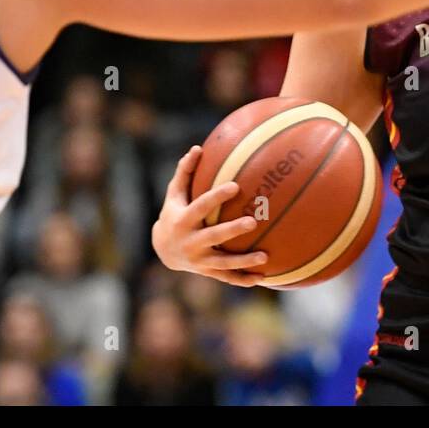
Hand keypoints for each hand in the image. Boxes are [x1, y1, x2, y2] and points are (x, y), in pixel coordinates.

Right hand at [151, 146, 268, 286]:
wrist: (163, 249)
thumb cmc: (174, 212)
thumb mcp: (174, 193)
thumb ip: (185, 172)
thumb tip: (197, 148)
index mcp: (184, 220)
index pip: (201, 206)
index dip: (217, 197)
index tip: (236, 186)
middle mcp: (191, 241)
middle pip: (213, 236)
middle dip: (232, 230)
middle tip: (252, 221)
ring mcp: (199, 260)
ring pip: (223, 263)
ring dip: (244, 261)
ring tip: (265, 256)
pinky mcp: (207, 272)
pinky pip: (227, 278)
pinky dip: (243, 279)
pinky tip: (262, 278)